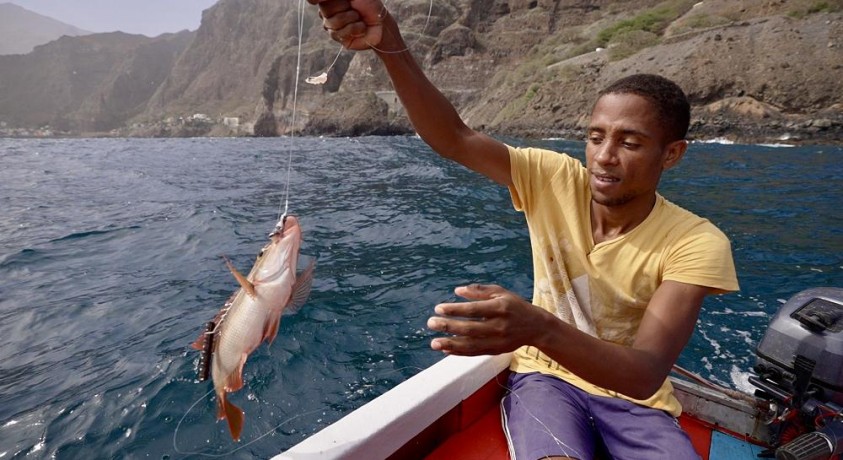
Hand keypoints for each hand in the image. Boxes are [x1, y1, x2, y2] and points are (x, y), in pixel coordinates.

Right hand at [307, 0, 385, 49]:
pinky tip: (361, 27)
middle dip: (343, 7)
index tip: (339, 1)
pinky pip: (339, 33)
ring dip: (351, 18)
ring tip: (359, 18)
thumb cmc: (369, 4)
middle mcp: (328, 12)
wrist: (382, 22)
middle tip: (354, 7)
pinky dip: (354, 28)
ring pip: (332, 22)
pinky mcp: (338, 38)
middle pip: (324, 9)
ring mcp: (331, 26)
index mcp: (330, 1)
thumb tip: (309, 1)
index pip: (316, 0)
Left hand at [427, 284, 548, 355]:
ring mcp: (498, 340)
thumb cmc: (514, 306)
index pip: (474, 310)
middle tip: (430, 323)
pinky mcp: (496, 350)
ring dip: (451, 344)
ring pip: (471, 345)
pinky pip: (475, 353)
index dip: (456, 310)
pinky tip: (446, 350)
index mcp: (500, 308)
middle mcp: (499, 325)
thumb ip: (479, 291)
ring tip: (434, 342)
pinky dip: (460, 352)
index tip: (439, 308)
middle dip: (449, 327)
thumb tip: (457, 291)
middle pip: (470, 328)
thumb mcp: (501, 292)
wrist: (536, 327)